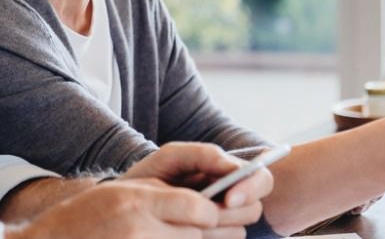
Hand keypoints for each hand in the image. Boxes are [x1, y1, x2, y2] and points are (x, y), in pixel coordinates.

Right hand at [9, 178, 217, 238]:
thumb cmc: (88, 214)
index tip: (211, 213)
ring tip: (185, 235)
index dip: (211, 211)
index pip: (198, 207)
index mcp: (138, 201)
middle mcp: (139, 229)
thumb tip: (205, 203)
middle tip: (209, 230)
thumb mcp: (123, 192)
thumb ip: (162, 194)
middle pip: (199, 235)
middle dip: (207, 233)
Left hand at [125, 142, 272, 237]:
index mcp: (227, 176)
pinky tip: (190, 234)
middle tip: (209, 215)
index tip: (229, 198)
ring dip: (219, 230)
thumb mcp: (172, 157)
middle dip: (234, 213)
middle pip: (254, 210)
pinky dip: (211, 238)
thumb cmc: (150, 176)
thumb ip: (205, 155)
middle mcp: (231, 200)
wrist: (123, 207)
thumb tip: (234, 169)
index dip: (251, 188)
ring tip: (190, 224)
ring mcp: (222, 224)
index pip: (261, 180)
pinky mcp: (211, 238)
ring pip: (240, 232)